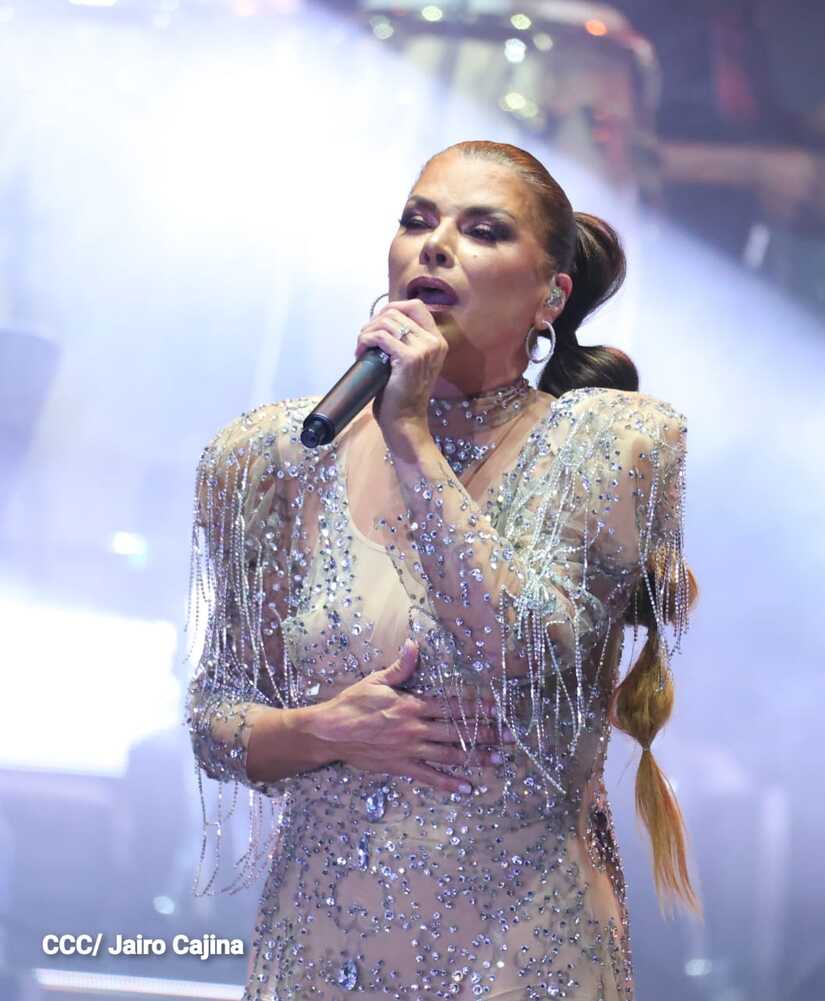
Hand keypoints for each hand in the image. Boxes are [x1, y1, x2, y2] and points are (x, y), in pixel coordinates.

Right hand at [308, 639, 512, 794]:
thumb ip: (400, 667)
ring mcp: (410, 750)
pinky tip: (467, 788)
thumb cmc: (352, 704)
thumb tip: (415, 644)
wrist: (329, 733)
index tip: (496, 709)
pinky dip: (449, 783)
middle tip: (509, 738)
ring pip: (449, 755)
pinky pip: (429, 776)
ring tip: (497, 760)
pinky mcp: (401, 767)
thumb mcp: (376, 680)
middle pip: (456, 731)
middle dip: (485, 734)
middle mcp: (415, 728)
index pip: (450, 705)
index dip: (474, 707)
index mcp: (411, 705)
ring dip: (475, 758)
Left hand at [354, 299, 447, 443]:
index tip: (378, 323)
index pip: (416, 306)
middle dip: (375, 320)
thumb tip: (381, 322)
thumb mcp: (410, 362)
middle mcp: (434, 342)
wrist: (405, 420)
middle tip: (365, 338)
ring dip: (368, 331)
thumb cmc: (402, 395)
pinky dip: (366, 340)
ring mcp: (424, 349)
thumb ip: (405, 342)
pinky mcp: (409, 358)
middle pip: (399, 311)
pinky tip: (361, 351)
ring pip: (387, 322)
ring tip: (361, 346)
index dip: (393, 308)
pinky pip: (381, 336)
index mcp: (437, 341)